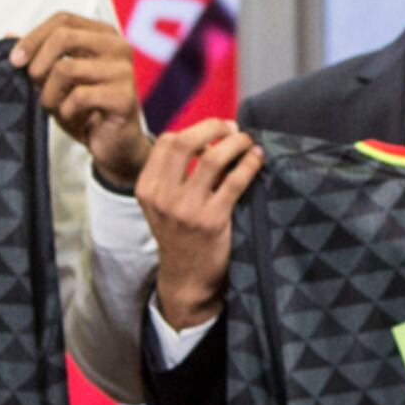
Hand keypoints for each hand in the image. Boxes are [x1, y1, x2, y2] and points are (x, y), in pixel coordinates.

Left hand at [17, 13, 153, 185]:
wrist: (112, 144)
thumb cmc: (86, 108)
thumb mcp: (57, 78)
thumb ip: (38, 55)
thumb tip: (9, 35)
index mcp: (104, 34)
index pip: (63, 19)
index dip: (34, 37)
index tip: (14, 60)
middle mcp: (118, 46)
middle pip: (64, 36)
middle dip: (39, 63)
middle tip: (33, 84)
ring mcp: (124, 71)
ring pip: (66, 68)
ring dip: (49, 93)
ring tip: (54, 106)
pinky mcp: (124, 97)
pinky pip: (79, 96)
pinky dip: (66, 109)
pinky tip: (72, 116)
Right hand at [138, 119, 260, 330]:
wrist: (187, 277)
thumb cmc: (180, 233)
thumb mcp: (163, 203)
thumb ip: (175, 172)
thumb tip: (210, 136)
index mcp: (147, 188)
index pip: (167, 142)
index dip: (194, 130)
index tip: (215, 130)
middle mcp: (162, 196)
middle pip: (186, 142)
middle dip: (213, 127)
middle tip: (233, 129)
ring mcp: (186, 209)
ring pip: (214, 158)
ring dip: (236, 143)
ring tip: (248, 143)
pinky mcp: (212, 221)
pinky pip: (235, 181)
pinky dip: (249, 164)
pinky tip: (257, 159)